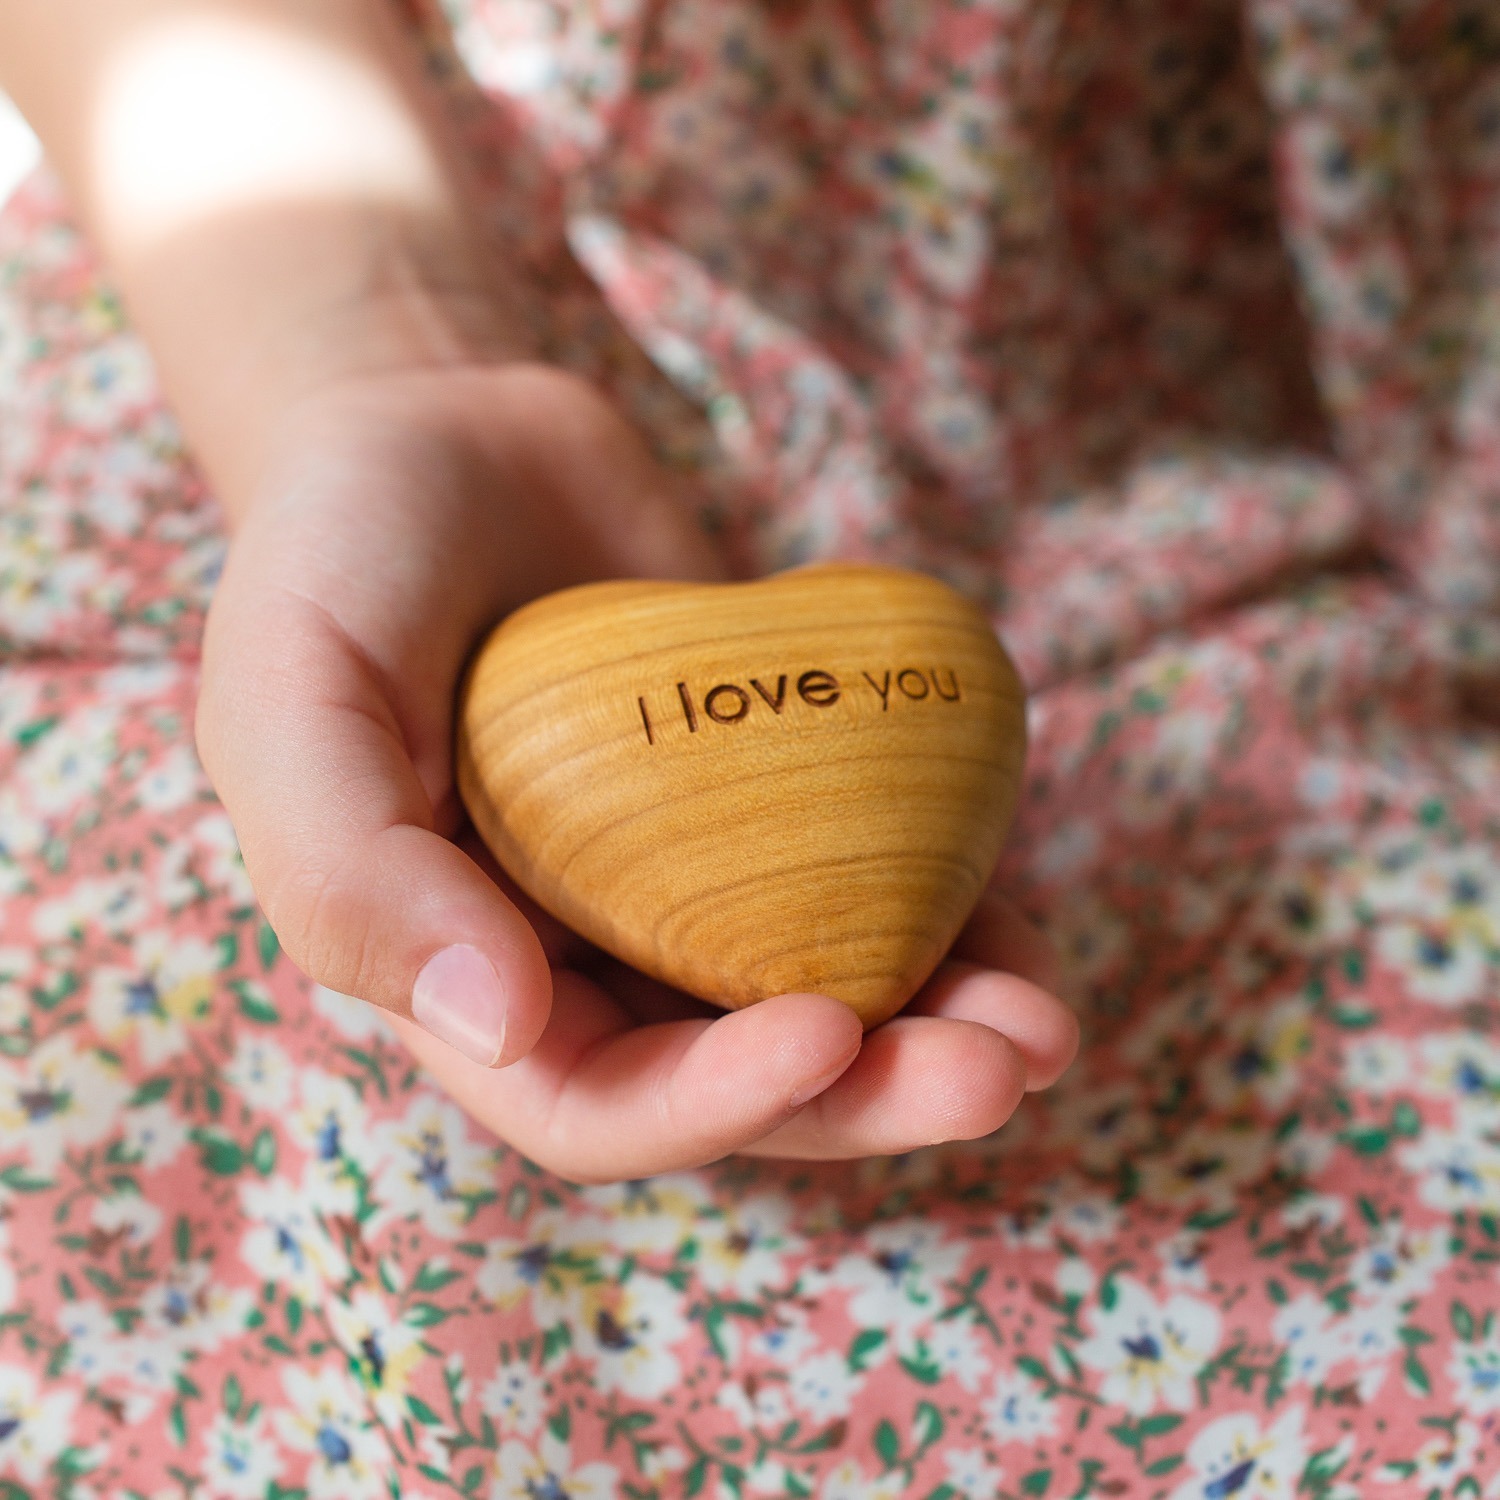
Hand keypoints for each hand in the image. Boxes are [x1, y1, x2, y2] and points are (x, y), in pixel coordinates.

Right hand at [196, 363, 1078, 1181]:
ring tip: (1047, 1028)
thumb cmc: (342, 557)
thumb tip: (501, 1028)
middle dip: (873, 1095)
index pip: (590, 1101)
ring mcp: (691, 880)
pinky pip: (876, 884)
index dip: (707, 1102)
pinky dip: (961, 919)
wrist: (451, 432)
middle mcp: (586, 952)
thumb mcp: (290, 696)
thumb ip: (351, 871)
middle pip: (743, 1076)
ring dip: (943, 1031)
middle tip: (1003, 1068)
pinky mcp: (776, 800)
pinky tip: (1029, 933)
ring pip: (832, 1000)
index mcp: (465, 971)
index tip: (822, 1031)